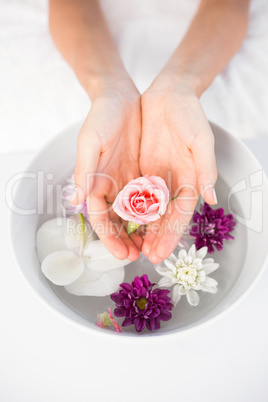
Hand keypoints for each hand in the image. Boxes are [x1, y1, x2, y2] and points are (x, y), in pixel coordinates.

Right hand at [71, 79, 141, 260]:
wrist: (120, 98)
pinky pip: (150, 199)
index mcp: (94, 184)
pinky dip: (155, 213)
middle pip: (118, 222)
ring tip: (152, 248)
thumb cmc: (100, 118)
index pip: (100, 218)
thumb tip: (74, 202)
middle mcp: (111, 187)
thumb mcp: (90, 142)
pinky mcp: (143, 174)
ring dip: (142, 232)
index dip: (109, 238)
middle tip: (140, 256)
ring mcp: (127, 182)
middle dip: (127, 241)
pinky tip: (163, 225)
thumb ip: (84, 172)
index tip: (121, 254)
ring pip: (135, 215)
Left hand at [140, 75, 216, 262]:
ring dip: (140, 230)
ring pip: (147, 210)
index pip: (180, 215)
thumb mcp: (201, 139)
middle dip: (154, 239)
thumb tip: (211, 199)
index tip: (160, 253)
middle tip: (143, 258)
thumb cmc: (190, 115)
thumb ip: (206, 169)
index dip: (170, 235)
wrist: (169, 94)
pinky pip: (134, 193)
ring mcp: (156, 178)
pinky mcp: (142, 169)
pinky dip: (129, 209)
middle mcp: (173, 184)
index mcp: (190, 180)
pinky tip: (121, 223)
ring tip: (131, 247)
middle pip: (163, 218)